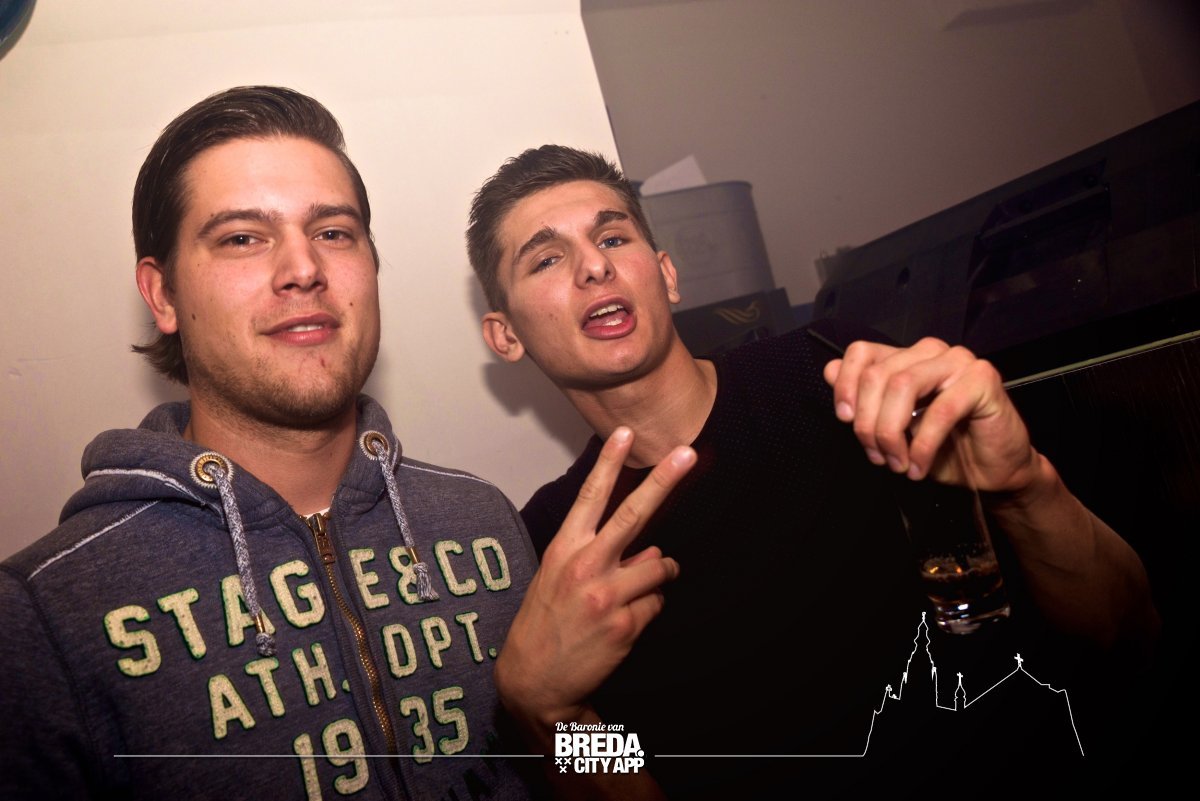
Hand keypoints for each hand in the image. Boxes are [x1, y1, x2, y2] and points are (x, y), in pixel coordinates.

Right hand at [496, 427, 695, 729]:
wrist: (533, 681)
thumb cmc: (546, 623)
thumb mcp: (558, 580)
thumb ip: (600, 558)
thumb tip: (650, 550)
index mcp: (565, 550)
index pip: (591, 498)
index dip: (609, 462)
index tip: (625, 432)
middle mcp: (586, 567)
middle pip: (634, 514)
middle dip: (664, 480)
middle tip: (688, 452)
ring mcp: (607, 596)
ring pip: (658, 566)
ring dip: (656, 576)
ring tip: (632, 594)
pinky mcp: (625, 625)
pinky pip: (656, 604)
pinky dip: (648, 610)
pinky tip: (623, 624)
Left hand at [822, 337, 1040, 493]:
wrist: (992, 470)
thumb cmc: (944, 448)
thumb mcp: (893, 427)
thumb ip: (865, 400)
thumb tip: (829, 370)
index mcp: (906, 358)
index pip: (862, 353)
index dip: (845, 385)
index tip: (843, 419)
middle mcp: (930, 352)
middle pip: (878, 374)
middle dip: (868, 423)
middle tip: (876, 455)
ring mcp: (958, 361)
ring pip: (903, 385)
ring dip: (892, 432)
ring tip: (897, 462)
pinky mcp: (982, 379)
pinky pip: (940, 410)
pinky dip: (923, 444)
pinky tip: (919, 465)